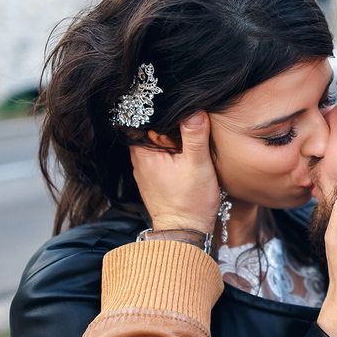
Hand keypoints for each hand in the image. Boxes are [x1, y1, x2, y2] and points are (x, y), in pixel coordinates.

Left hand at [129, 112, 218, 234]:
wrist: (185, 233)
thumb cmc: (191, 202)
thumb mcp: (197, 165)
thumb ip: (195, 136)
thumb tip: (195, 109)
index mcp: (144, 152)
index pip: (143, 117)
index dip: (161, 109)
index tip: (177, 103)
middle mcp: (139, 159)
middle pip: (149, 128)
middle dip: (167, 121)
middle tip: (187, 115)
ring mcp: (144, 169)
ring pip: (155, 141)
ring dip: (169, 135)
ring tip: (188, 131)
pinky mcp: (153, 178)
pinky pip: (159, 154)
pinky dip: (170, 149)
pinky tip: (184, 151)